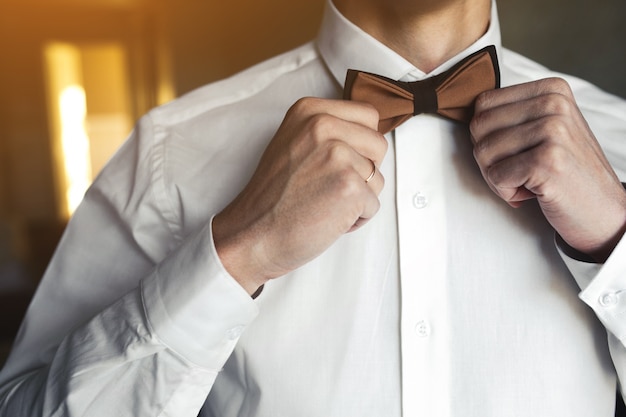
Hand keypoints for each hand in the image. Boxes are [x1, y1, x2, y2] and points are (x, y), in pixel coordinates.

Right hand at [213, 97, 386, 293]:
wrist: (252, 233)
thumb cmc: (272, 197)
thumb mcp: (291, 143)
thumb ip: (326, 131)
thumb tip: (364, 133)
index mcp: (310, 111)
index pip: (367, 116)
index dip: (361, 145)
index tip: (339, 162)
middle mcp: (323, 126)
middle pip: (378, 145)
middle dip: (364, 170)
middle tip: (331, 186)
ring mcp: (338, 155)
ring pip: (377, 177)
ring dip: (359, 197)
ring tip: (325, 202)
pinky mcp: (350, 186)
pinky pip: (373, 204)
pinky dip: (356, 219)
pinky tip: (327, 218)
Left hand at [470, 77, 625, 261]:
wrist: (603, 212)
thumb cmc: (566, 173)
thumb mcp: (544, 131)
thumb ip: (512, 115)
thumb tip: (467, 112)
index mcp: (551, 90)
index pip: (483, 104)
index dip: (487, 135)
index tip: (514, 152)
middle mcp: (554, 104)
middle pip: (478, 126)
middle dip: (488, 158)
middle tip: (517, 172)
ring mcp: (552, 130)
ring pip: (483, 152)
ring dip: (497, 178)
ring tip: (527, 182)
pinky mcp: (547, 160)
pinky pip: (496, 176)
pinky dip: (507, 192)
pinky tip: (533, 193)